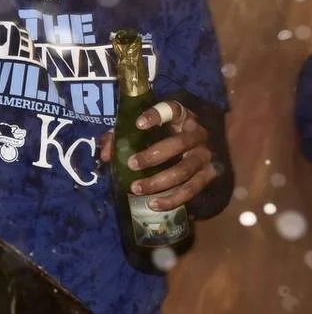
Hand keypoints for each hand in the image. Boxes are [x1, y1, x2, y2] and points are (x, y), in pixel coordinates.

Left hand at [99, 99, 216, 210]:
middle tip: (131, 164)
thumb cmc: (163, 137)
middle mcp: (197, 134)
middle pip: (179, 144)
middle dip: (153, 156)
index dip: (156, 115)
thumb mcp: (144, 132)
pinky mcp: (209, 176)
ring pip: (184, 170)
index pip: (171, 110)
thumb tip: (105, 155)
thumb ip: (121, 138)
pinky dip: (172, 199)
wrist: (196, 151)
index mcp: (182, 117)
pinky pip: (191, 190)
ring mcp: (205, 156)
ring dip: (158, 181)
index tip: (138, 124)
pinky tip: (153, 204)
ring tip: (136, 188)